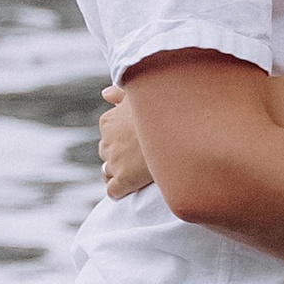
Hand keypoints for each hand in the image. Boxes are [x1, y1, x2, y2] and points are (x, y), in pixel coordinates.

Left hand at [98, 81, 152, 199]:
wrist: (179, 131)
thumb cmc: (163, 109)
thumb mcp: (140, 95)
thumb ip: (120, 92)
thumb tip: (104, 93)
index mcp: (107, 121)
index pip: (107, 134)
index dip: (122, 138)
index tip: (137, 140)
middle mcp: (106, 142)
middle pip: (107, 152)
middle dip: (120, 154)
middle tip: (141, 155)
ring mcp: (114, 162)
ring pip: (108, 171)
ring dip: (119, 172)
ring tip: (137, 172)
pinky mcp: (124, 180)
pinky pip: (113, 191)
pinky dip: (119, 191)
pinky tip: (131, 188)